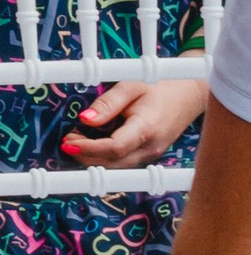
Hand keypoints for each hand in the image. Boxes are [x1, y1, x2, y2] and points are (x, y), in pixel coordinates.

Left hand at [62, 73, 209, 165]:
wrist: (188, 96)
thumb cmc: (158, 88)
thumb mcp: (130, 87)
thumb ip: (108, 103)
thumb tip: (84, 119)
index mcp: (147, 128)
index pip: (114, 147)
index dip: (88, 148)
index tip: (68, 143)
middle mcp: (150, 148)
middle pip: (112, 163)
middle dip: (85, 156)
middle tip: (67, 141)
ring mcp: (151, 155)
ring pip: (116, 167)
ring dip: (92, 159)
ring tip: (75, 141)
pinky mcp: (148, 157)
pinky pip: (123, 164)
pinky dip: (104, 158)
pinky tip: (91, 144)